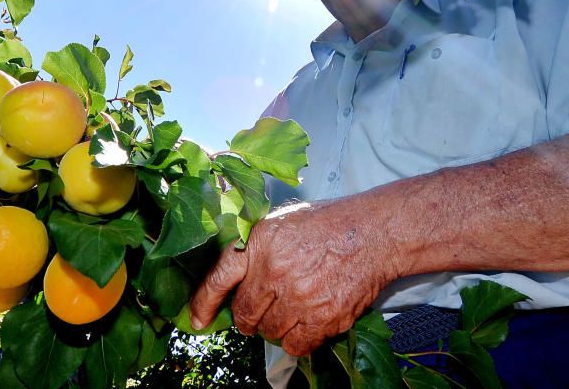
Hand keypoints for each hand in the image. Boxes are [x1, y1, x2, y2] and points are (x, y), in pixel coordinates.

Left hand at [188, 199, 398, 355]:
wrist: (372, 232)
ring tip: (292, 308)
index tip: (197, 321)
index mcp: (260, 242)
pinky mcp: (323, 317)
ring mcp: (300, 297)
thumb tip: (231, 280)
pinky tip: (307, 321)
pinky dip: (298, 340)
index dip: (203, 303)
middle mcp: (275, 271)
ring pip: (270, 332)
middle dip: (249, 318)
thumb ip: (253, 247)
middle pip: (245, 315)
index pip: (219, 277)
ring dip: (276, 327)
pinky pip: (297, 346)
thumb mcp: (280, 221)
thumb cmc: (325, 225)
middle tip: (262, 309)